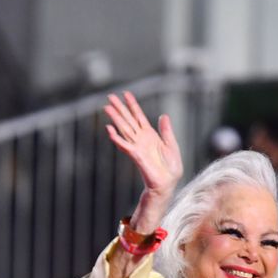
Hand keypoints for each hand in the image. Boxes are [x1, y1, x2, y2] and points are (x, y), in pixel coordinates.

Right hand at [104, 91, 183, 231]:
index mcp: (150, 135)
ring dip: (115, 119)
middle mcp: (141, 139)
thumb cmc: (170, 167)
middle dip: (120, 108)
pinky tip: (109, 130)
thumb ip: (166, 131)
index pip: (139, 116)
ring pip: (124, 129)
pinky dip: (116, 138)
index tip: (125, 93)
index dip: (133, 105)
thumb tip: (163, 115)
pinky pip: (124, 145)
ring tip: (106, 108)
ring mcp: (137, 146)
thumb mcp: (171, 145)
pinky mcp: (136, 155)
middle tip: (110, 97)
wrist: (168, 183)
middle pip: (128, 120)